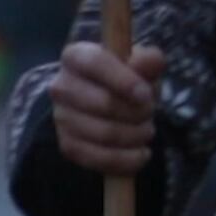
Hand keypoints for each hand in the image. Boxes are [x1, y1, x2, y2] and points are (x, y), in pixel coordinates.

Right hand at [50, 42, 168, 177]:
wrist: (109, 107)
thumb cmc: (126, 81)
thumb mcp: (140, 66)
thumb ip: (148, 61)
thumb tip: (154, 60)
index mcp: (77, 56)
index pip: (94, 63)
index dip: (123, 80)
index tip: (145, 94)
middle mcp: (61, 86)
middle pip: (103, 103)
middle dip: (136, 112)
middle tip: (151, 112)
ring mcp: (61, 118)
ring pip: (104, 134)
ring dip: (135, 136)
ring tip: (147, 131)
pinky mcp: (67, 146)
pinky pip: (99, 158)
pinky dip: (127, 160)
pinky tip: (141, 153)